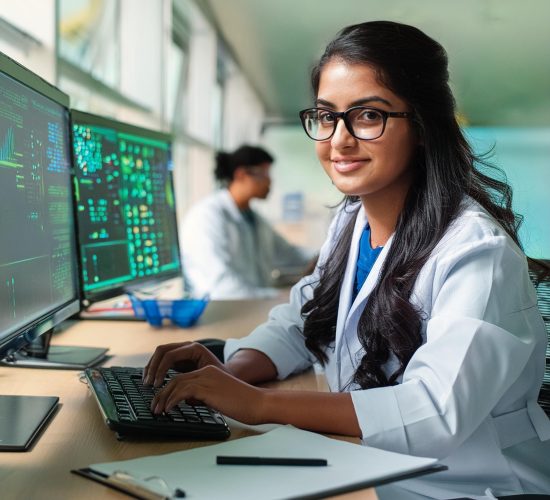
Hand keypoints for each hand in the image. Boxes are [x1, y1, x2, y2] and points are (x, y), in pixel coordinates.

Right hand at [143, 341, 226, 386]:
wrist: (226, 373)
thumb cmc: (220, 378)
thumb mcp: (209, 380)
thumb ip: (195, 385)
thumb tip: (181, 395)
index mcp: (195, 348)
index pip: (170, 355)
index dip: (161, 369)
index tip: (157, 385)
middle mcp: (187, 346)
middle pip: (162, 350)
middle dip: (153, 367)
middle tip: (148, 384)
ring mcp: (181, 350)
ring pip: (159, 353)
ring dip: (151, 367)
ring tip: (147, 383)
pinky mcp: (178, 357)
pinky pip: (162, 359)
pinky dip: (154, 368)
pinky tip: (151, 380)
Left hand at [150, 365, 265, 424]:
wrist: (258, 403)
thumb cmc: (243, 404)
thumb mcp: (219, 397)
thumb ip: (204, 395)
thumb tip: (188, 402)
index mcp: (209, 371)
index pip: (182, 376)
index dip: (168, 389)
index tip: (160, 401)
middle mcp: (206, 371)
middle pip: (175, 378)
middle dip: (161, 393)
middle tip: (154, 407)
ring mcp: (207, 378)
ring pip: (176, 383)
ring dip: (163, 398)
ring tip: (157, 411)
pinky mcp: (208, 387)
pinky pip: (183, 391)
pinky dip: (172, 400)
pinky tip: (169, 410)